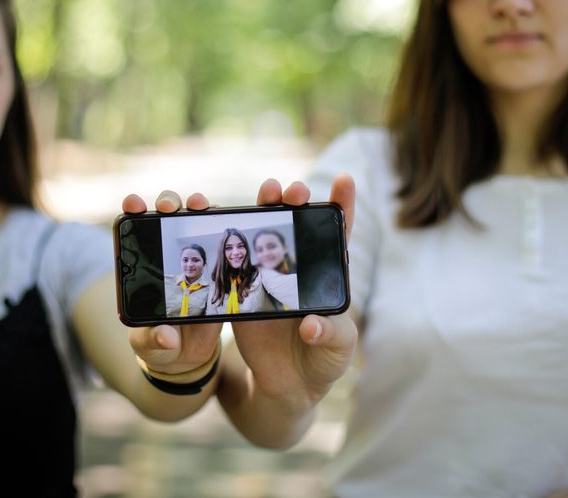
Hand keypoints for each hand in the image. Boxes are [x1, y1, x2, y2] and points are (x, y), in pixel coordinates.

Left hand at [123, 190, 221, 375]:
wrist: (186, 356)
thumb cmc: (158, 347)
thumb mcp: (149, 346)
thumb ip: (154, 340)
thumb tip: (168, 336)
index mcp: (143, 271)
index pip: (135, 234)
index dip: (133, 213)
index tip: (133, 203)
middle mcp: (166, 258)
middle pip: (166, 220)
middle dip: (168, 204)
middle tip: (169, 206)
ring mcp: (193, 261)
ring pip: (194, 224)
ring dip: (197, 208)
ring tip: (200, 204)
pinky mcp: (216, 270)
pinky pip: (220, 244)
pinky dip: (223, 227)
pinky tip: (229, 219)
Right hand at [231, 175, 357, 406]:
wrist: (287, 388)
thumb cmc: (323, 363)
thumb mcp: (338, 349)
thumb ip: (331, 335)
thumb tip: (310, 324)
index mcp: (329, 275)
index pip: (339, 233)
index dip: (343, 204)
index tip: (344, 179)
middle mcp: (299, 268)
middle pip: (297, 224)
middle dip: (295, 200)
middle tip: (290, 189)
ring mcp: (270, 276)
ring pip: (265, 233)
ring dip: (264, 209)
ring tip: (266, 194)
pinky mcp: (244, 291)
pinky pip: (236, 261)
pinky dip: (229, 241)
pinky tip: (223, 221)